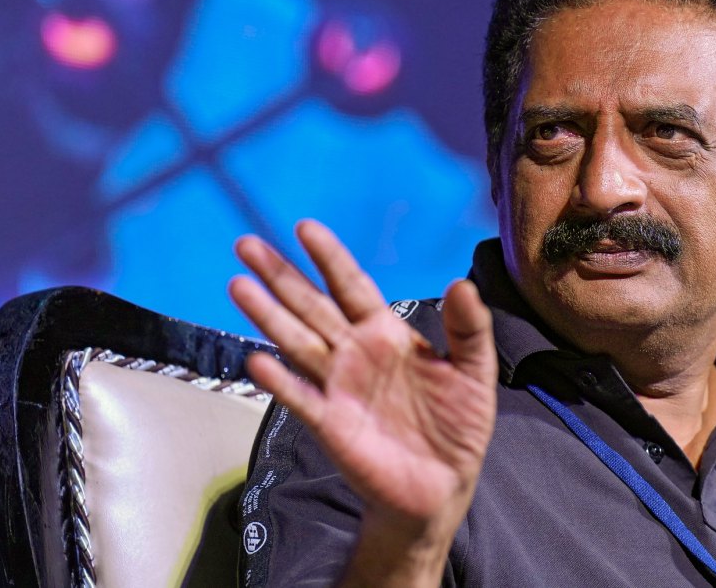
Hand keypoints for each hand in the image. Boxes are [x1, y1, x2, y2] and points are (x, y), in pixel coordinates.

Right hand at [228, 220, 496, 571]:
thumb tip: (463, 284)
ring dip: (268, 316)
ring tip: (239, 286)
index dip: (330, 258)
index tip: (305, 228)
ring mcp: (339, 387)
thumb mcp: (475, 373)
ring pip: (297, 342)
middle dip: (281, 275)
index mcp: (388, 334)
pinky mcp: (331, 424)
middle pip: (312, 306)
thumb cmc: (457, 426)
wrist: (442, 487)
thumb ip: (469, 329)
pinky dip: (280, 380)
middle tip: (246, 244)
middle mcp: (356, 353)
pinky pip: (301, 397)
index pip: (352, 286)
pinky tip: (260, 361)